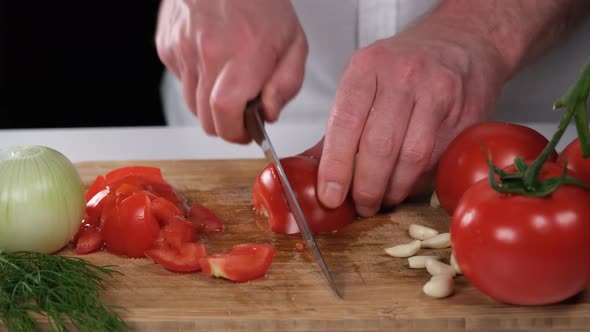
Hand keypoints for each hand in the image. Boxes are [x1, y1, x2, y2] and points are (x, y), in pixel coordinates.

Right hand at [155, 0, 307, 142]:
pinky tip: (211, 63)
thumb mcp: (294, 42)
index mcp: (243, 55)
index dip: (235, 133)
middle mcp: (208, 54)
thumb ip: (287, 83)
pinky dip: (196, 82)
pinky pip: (181, 81)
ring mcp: (182, 50)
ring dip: (209, 106)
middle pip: (205, 119)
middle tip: (240, 115)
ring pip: (191, 105)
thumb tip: (269, 113)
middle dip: (225, 125)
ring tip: (227, 83)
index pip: (225, 114)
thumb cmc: (261, 2)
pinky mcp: (167, 46)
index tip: (246, 133)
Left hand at [305, 21, 508, 216]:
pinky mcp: (465, 111)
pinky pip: (438, 158)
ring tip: (383, 198)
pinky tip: (408, 183)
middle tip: (361, 205)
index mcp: (367, 67)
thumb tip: (310, 170)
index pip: (345, 122)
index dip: (336, 166)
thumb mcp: (363, 81)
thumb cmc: (404, 67)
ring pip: (412, 157)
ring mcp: (438, 92)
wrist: (459, 42)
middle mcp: (403, 75)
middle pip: (380, 145)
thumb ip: (338, 127)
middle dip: (367, 187)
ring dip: (394, 188)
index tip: (330, 195)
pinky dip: (419, 180)